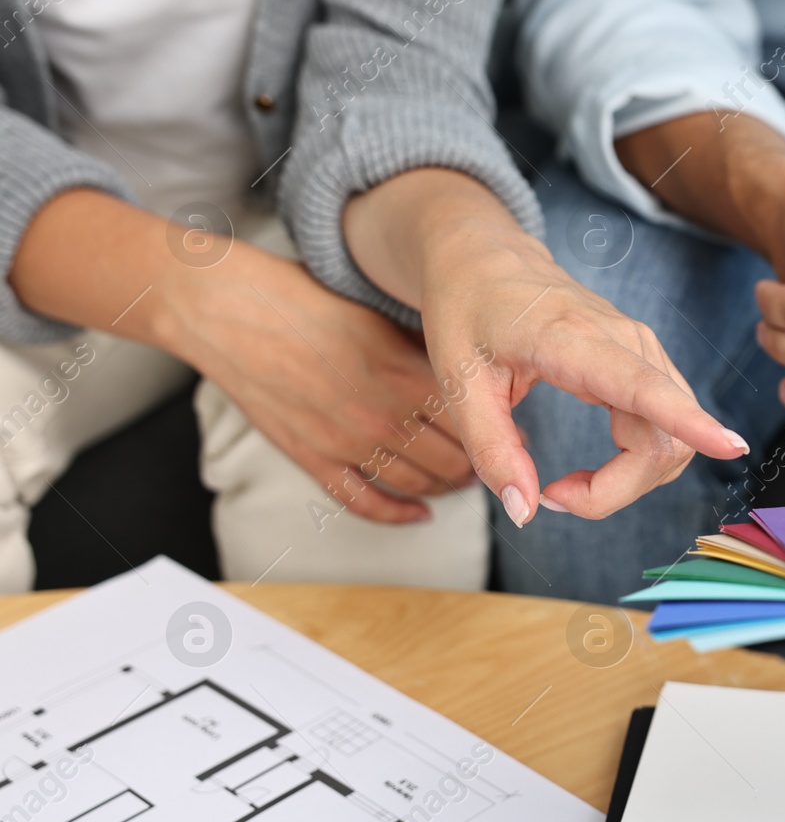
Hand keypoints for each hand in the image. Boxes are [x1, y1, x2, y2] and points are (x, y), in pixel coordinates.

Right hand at [167, 246, 475, 523]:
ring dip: (447, 488)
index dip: (502, 433)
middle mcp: (384, 418)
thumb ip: (427, 357)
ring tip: (461, 480)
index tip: (513, 433)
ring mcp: (348, 445)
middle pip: (455, 462)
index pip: (477, 424)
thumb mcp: (385, 322)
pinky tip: (419, 513)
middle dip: (481, 465)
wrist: (235, 313)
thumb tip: (471, 382)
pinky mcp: (314, 460)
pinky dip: (398, 514)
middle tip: (493, 460)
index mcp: (409, 378)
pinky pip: (364, 502)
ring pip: (419, 485)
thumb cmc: (309, 306)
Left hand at [343, 168, 748, 524]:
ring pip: (671, 440)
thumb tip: (526, 512)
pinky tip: (594, 468)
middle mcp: (623, 340)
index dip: (688, 420)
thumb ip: (491, 450)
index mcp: (569, 338)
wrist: (487, 259)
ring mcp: (642, 350)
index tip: (730, 445)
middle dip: (617, 490)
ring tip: (565, 484)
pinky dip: (637, 465)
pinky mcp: (647, 364)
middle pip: (663, 436)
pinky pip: (666, 430)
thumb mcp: (457, 382)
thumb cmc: (468, 311)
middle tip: (550, 498)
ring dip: (628, 482)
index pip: (642, 385)